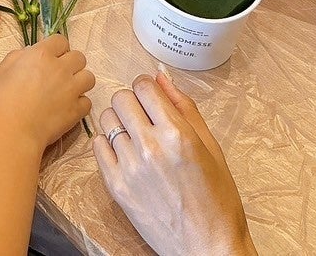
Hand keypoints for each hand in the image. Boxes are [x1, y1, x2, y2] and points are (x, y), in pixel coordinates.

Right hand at [0, 32, 93, 151]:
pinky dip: (79, 104)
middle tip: (60, 75)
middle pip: (79, 57)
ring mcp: (72, 89)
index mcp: (41, 54)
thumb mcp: (3, 69)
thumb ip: (20, 56)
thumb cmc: (1, 99)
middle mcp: (61, 68)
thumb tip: (31, 54)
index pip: (61, 40)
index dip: (57, 48)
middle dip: (71, 63)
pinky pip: (87, 101)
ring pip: (89, 77)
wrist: (12, 130)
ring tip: (67, 91)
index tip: (51, 57)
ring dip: (80, 81)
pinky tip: (67, 108)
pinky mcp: (78, 110)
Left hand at [94, 70, 256, 255]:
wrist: (208, 246)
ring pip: (107, 119)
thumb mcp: (211, 148)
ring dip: (120, 121)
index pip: (144, 87)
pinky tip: (124, 152)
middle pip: (121, 98)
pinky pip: (97, 145)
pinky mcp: (115, 186)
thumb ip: (185, 108)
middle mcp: (150, 147)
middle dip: (133, 101)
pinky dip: (108, 143)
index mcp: (177, 134)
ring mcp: (129, 167)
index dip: (148, 87)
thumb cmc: (217, 199)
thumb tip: (162, 76)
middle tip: (144, 116)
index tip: (152, 96)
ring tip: (135, 136)